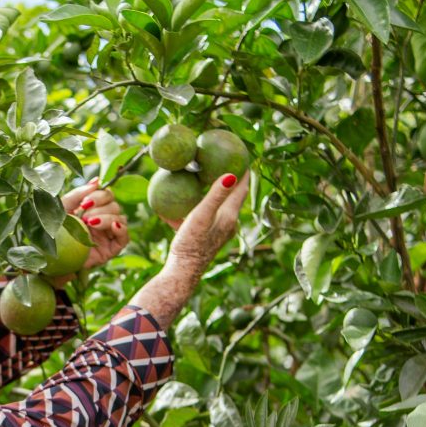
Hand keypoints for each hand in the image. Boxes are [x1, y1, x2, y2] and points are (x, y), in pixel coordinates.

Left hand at [61, 180, 129, 269]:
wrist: (52, 258)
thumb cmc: (55, 233)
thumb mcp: (63, 209)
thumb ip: (78, 193)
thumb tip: (97, 181)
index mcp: (93, 209)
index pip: (106, 195)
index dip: (99, 196)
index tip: (84, 203)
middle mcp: (103, 220)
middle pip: (114, 205)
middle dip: (101, 207)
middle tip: (85, 217)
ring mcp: (108, 235)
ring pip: (120, 218)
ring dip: (107, 218)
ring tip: (90, 224)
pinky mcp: (111, 249)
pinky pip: (125, 238)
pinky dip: (121, 229)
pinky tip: (113, 227)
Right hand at [160, 171, 250, 289]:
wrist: (182, 273)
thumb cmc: (191, 244)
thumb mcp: (201, 216)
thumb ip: (216, 195)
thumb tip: (232, 175)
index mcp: (230, 216)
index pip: (242, 188)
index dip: (244, 170)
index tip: (244, 153)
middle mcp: (228, 224)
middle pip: (232, 196)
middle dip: (230, 179)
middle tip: (224, 162)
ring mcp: (217, 232)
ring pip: (218, 207)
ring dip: (214, 193)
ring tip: (205, 178)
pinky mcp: (205, 239)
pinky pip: (203, 218)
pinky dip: (197, 209)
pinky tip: (181, 204)